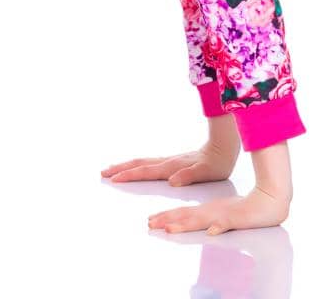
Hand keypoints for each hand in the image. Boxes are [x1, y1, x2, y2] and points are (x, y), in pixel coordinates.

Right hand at [101, 136, 237, 186]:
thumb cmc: (216, 163)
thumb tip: (172, 180)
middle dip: (121, 168)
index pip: (146, 171)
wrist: (224, 147)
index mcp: (172, 166)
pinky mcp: (174, 162)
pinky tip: (138, 168)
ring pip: (143, 162)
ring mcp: (170, 160)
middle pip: (140, 163)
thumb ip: (189, 175)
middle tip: (103, 172)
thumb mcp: (205, 172)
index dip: (129, 175)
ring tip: (114, 169)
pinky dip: (138, 165)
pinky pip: (150, 163)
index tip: (113, 179)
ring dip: (127, 166)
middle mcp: (168, 162)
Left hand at [148, 185, 290, 235]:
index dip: (167, 216)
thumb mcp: (226, 215)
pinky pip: (227, 224)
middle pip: (187, 216)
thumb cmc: (248, 209)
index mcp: (209, 209)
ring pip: (201, 220)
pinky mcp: (238, 218)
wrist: (271, 199)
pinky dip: (218, 227)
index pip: (184, 213)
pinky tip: (211, 231)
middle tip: (150, 224)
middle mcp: (213, 211)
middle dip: (167, 220)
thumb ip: (214, 222)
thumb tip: (204, 230)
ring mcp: (224, 214)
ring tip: (170, 229)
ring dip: (185, 224)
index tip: (151, 221)